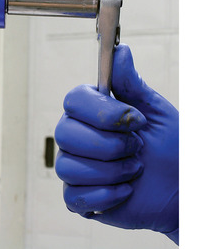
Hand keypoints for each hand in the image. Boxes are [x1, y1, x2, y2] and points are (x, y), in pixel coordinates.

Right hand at [54, 44, 178, 243]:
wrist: (183, 190)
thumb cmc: (172, 148)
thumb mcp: (155, 112)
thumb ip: (132, 84)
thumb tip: (120, 50)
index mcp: (91, 113)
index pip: (72, 101)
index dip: (101, 112)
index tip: (135, 121)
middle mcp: (76, 138)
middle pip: (64, 134)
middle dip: (109, 145)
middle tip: (137, 148)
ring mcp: (75, 169)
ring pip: (68, 167)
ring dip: (112, 171)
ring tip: (135, 170)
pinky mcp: (79, 198)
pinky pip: (73, 197)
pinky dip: (105, 195)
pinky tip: (125, 192)